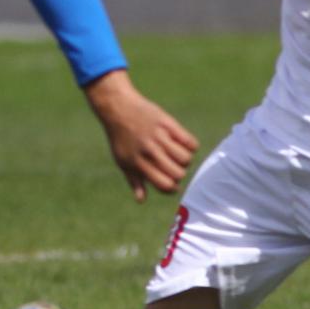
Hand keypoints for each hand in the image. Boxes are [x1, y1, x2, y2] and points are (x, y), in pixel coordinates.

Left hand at [83, 70, 197, 201]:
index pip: (165, 185)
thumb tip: (141, 200)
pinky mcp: (168, 124)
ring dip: (185, 160)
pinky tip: (182, 143)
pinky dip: (191, 146)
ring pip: (186, 158)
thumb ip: (134, 181)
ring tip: (177, 154)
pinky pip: (190, 141)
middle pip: (178, 173)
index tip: (170, 182)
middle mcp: (149, 151)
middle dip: (179, 174)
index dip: (172, 188)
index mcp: (138, 163)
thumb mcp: (122, 160)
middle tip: (173, 167)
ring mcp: (159, 137)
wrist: (118, 108)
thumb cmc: (121, 138)